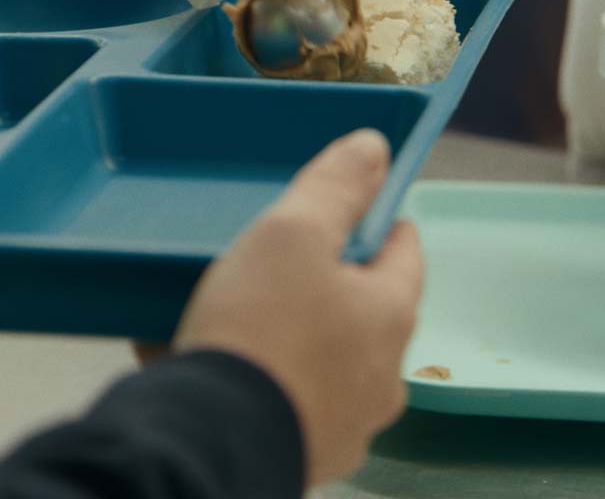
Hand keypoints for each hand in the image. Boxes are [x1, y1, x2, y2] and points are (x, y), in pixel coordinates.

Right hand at [149, 129, 423, 485]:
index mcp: (391, 314)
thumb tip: (374, 149)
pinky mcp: (302, 455)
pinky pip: (281, 398)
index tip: (331, 207)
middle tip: (266, 260)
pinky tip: (202, 361)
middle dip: (317, 279)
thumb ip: (335, 187)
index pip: (403, 245)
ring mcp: (345, 422)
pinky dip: (254, 377)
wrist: (209, 445)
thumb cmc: (259, 332)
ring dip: (283, 331)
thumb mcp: (293, 234)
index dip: (369, 217)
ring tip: (226, 313)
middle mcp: (382, 374)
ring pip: (318, 355)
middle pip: (358, 304)